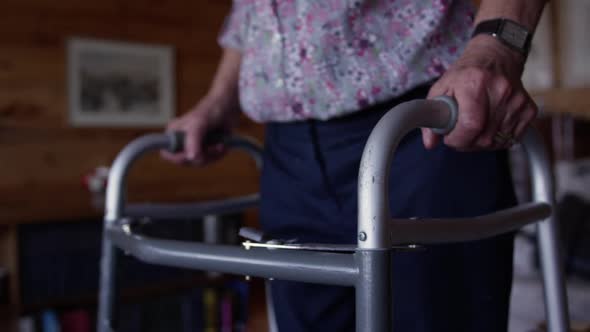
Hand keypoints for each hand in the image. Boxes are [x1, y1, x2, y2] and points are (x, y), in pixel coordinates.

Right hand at [161, 94, 238, 165]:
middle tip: (214, 146)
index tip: (191, 155)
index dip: (177, 158)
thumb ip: (193, 140)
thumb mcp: (200, 123)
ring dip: (213, 155)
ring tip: (220, 144)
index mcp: (173, 133)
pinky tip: (223, 144)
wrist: (229, 106)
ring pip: (200, 162)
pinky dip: (219, 155)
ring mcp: (195, 146)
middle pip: (186, 161)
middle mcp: (182, 141)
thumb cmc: (211, 110)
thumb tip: (191, 158)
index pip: (167, 154)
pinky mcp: (207, 149)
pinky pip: (210, 160)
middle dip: (202, 156)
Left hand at [422, 35, 537, 150]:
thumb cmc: (466, 74)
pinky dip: (498, 140)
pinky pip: (512, 139)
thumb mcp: (442, 87)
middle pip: (484, 138)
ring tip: (473, 129)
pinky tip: (489, 128)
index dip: (458, 138)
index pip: (471, 124)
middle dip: (467, 143)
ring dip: (481, 143)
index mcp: (475, 82)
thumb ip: (432, 115)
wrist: (497, 56)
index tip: (449, 138)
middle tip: (459, 134)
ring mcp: (518, 101)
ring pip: (497, 142)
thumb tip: (430, 143)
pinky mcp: (529, 109)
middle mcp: (501, 90)